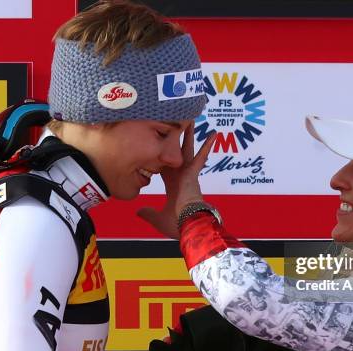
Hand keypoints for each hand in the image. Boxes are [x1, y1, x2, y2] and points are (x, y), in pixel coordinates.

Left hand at [138, 122, 215, 238]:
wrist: (189, 227)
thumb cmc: (178, 225)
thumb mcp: (158, 218)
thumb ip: (148, 213)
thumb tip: (138, 211)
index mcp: (174, 185)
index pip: (165, 165)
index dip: (160, 155)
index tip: (156, 145)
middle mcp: (181, 177)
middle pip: (177, 153)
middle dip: (175, 141)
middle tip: (175, 127)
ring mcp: (188, 174)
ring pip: (188, 150)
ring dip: (189, 136)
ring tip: (190, 120)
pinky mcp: (194, 174)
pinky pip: (201, 157)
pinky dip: (207, 146)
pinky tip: (214, 134)